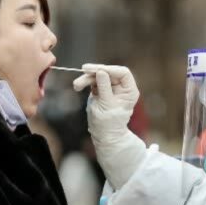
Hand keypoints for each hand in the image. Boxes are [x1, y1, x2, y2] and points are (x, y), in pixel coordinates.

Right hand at [72, 64, 146, 188]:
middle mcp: (121, 87)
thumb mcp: (106, 104)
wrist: (104, 135)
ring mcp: (111, 87)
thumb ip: (104, 87)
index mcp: (129, 90)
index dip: (110, 69)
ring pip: (98, 75)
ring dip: (86, 78)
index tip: (97, 70)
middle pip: (108, 72)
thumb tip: (101, 71)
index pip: (122, 73)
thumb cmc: (109, 123)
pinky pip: (93, 81)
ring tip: (76, 85)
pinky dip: (85, 82)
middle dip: (94, 73)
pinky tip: (78, 86)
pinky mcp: (101, 89)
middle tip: (83, 71)